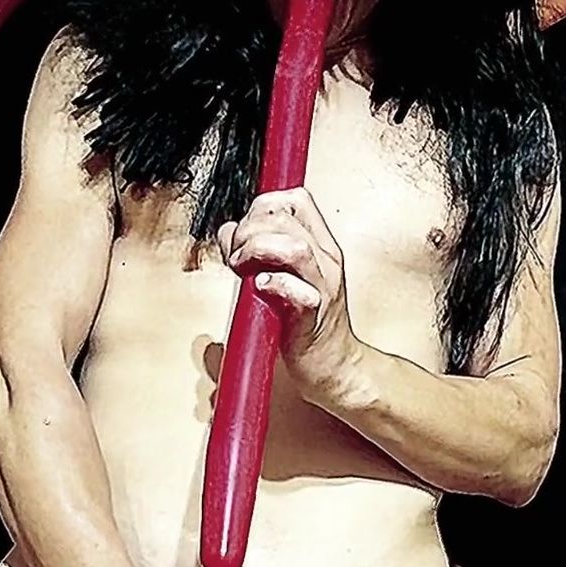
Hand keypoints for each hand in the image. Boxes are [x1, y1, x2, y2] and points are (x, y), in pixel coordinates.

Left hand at [218, 187, 361, 409]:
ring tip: (242, 269)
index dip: (262, 206)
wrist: (336, 367)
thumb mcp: (285, 277)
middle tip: (236, 254)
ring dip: (258, 250)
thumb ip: (260, 252)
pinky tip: (260, 289)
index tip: (245, 230)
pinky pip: (299, 292)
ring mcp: (323, 288)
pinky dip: (275, 285)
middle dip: (250, 228)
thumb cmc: (307, 325)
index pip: (296, 200)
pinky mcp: (314, 318)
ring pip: (296, 248)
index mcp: (322, 247)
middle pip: (289, 218)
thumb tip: (229, 233)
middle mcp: (326, 262)